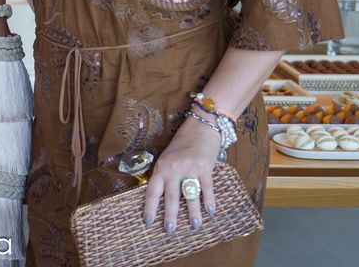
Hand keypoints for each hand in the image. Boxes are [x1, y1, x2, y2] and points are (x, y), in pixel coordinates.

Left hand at [143, 116, 221, 233]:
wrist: (200, 128)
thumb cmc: (182, 145)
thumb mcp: (167, 158)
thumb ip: (164, 175)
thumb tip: (161, 199)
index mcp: (161, 167)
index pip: (152, 191)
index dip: (150, 207)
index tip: (148, 222)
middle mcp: (173, 169)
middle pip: (171, 197)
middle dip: (170, 216)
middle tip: (170, 230)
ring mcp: (189, 168)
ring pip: (190, 196)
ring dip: (192, 213)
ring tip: (194, 226)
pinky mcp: (205, 168)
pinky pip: (207, 188)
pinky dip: (209, 201)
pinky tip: (210, 211)